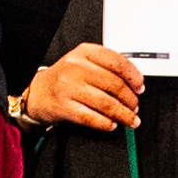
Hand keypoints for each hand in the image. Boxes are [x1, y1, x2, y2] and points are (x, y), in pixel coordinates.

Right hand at [23, 43, 142, 132]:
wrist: (37, 92)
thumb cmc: (65, 78)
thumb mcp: (84, 63)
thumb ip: (107, 68)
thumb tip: (135, 84)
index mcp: (85, 52)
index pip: (117, 62)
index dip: (134, 77)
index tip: (139, 88)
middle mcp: (76, 67)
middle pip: (114, 85)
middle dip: (130, 100)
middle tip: (135, 107)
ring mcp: (68, 87)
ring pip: (106, 103)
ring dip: (123, 115)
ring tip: (130, 120)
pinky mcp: (63, 107)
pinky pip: (92, 118)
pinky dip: (106, 124)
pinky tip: (112, 124)